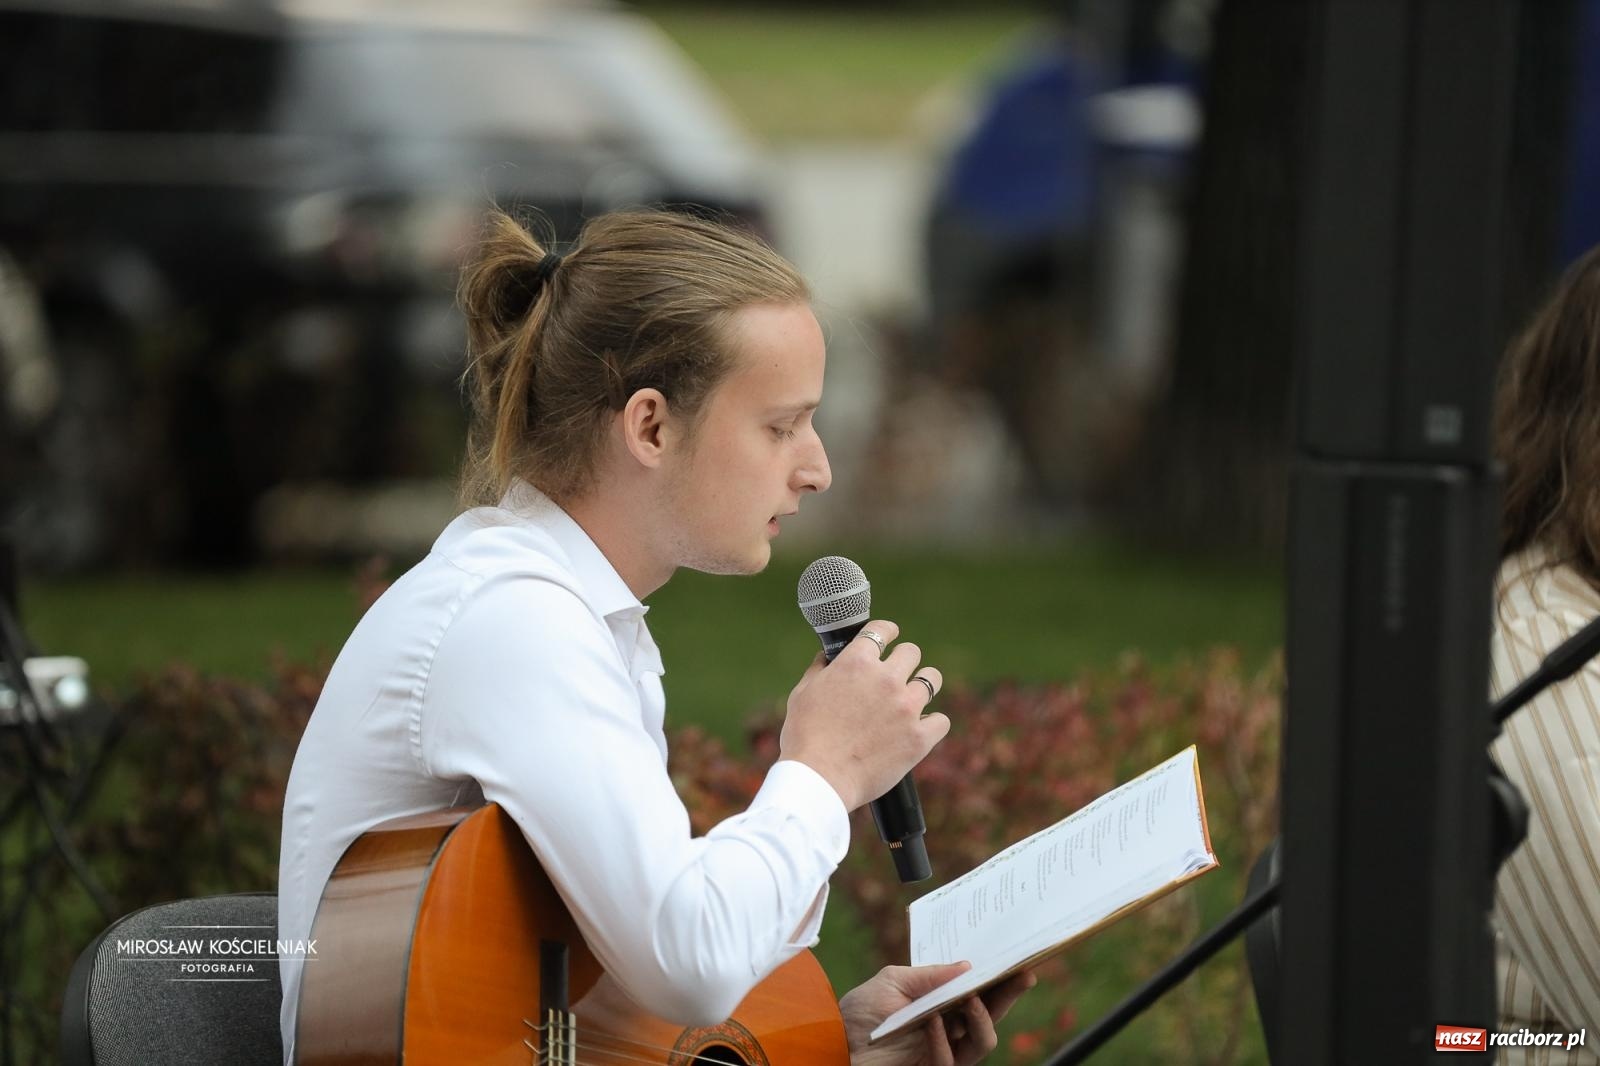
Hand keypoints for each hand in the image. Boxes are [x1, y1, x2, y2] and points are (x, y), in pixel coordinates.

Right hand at [779, 619, 948, 810]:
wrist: (820, 779)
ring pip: (932, 679)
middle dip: (904, 660)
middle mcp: (886, 679)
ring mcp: (906, 707)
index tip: (890, 636)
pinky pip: (941, 720)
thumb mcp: (802, 694)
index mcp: (856, 663)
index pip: (881, 630)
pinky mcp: (919, 737)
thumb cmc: (805, 738)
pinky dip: (932, 724)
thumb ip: (819, 670)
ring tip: (914, 697)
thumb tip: (826, 657)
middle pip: (912, 652)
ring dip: (923, 685)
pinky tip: (922, 728)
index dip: (887, 631)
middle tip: (897, 674)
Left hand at [839, 962, 1036, 1065]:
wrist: (833, 1044)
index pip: (977, 991)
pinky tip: (931, 1023)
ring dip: (981, 1018)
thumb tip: (967, 966)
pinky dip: (942, 1041)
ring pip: (982, 1041)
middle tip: (1021, 975)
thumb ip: (929, 976)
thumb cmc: (859, 1014)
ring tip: (970, 997)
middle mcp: (947, 1027)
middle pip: (989, 1014)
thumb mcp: (892, 982)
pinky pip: (950, 1060)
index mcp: (940, 1004)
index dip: (998, 979)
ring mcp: (943, 1051)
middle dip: (1007, 995)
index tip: (1017, 961)